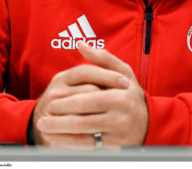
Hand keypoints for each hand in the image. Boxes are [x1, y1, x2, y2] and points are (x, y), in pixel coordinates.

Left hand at [32, 43, 148, 148]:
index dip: (65, 103)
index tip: (50, 102)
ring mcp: (118, 134)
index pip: (86, 99)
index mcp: (119, 95)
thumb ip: (102, 57)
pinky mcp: (115, 147)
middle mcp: (120, 116)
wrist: (149, 121)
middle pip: (81, 120)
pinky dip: (70, 145)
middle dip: (58, 121)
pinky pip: (89, 147)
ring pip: (83, 136)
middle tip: (42, 120)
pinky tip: (58, 141)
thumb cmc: (130, 93)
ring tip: (45, 130)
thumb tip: (81, 44)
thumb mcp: (123, 72)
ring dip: (60, 135)